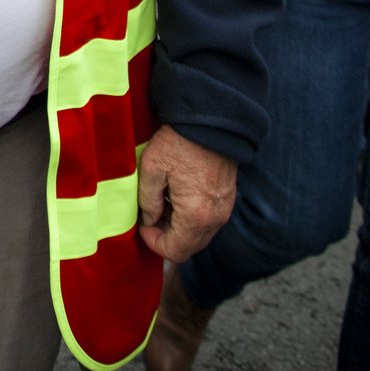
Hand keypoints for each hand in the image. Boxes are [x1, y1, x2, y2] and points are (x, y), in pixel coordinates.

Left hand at [137, 124, 236, 261]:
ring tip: (162, 203)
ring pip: (199, 235)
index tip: (142, 225)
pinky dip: (192, 217)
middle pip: (189, 247)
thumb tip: (149, 220)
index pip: (175, 251)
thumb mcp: (152, 168)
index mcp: (195, 216)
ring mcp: (224, 208)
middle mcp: (215, 218)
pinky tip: (178, 196)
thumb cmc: (179, 142)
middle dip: (167, 237)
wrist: (210, 119)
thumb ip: (148, 201)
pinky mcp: (227, 197)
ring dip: (179, 228)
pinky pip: (209, 220)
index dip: (154, 243)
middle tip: (151, 216)